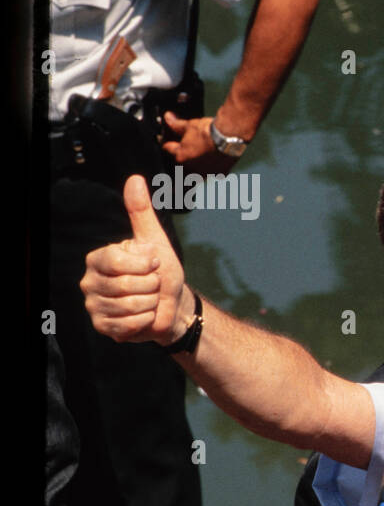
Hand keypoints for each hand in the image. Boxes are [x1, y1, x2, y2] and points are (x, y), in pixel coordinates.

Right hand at [81, 175, 190, 345]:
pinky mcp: (103, 326)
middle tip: (153, 285)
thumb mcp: (156, 241)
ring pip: (130, 306)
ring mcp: (94, 305)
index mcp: (98, 258)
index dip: (145, 264)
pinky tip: (146, 315)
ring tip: (150, 299)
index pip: (118, 261)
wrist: (172, 306)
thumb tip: (134, 179)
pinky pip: (129, 324)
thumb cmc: (162, 272)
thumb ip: (142, 213)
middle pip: (125, 285)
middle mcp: (89, 281)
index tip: (155, 263)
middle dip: (151, 285)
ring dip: (151, 303)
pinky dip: (146, 320)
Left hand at [160, 113, 238, 174]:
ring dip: (197, 168)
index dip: (168, 143)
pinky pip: (214, 173)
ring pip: (197, 173)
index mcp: (180, 156)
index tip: (170, 141)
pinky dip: (214, 169)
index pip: (168, 149)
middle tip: (186, 154)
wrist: (229, 136)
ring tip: (201, 158)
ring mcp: (206, 173)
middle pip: (182, 165)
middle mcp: (191, 168)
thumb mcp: (189, 125)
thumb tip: (167, 117)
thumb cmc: (209, 132)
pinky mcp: (220, 173)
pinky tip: (216, 162)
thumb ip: (176, 124)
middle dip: (183, 159)